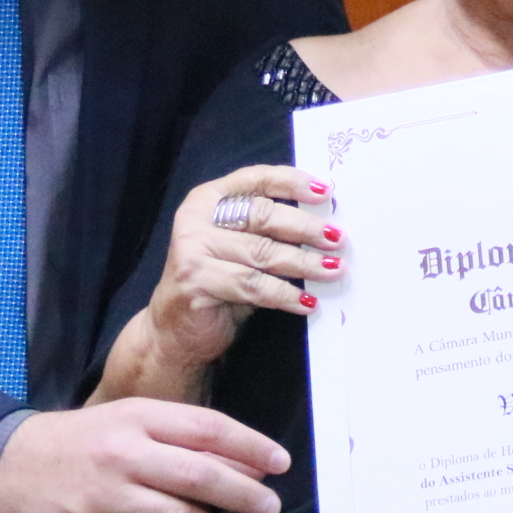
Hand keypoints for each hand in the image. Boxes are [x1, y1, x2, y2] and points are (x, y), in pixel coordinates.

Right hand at [0, 398, 288, 512]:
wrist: (6, 468)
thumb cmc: (81, 441)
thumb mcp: (126, 419)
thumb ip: (178, 434)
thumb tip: (242, 460)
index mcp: (136, 417)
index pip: (207, 427)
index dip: (250, 446)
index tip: (280, 463)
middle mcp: (124, 455)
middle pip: (200, 476)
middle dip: (244, 495)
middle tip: (268, 507)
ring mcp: (107, 499)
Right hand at [146, 165, 343, 380]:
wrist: (174, 332)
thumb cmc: (216, 284)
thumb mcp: (240, 249)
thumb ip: (267, 231)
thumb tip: (324, 226)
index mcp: (208, 199)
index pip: (255, 180)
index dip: (292, 183)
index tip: (326, 192)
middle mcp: (196, 219)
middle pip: (262, 215)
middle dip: (306, 227)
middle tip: (338, 238)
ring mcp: (192, 249)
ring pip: (262, 253)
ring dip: (304, 263)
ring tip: (333, 270)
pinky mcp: (196, 282)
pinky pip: (253, 286)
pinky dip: (285, 295)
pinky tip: (307, 302)